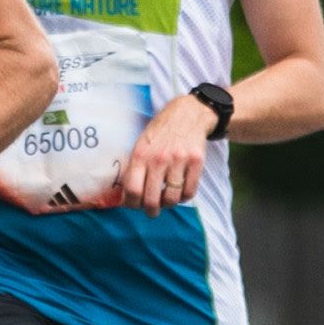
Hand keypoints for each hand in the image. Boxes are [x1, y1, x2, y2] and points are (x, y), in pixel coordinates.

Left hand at [120, 94, 219, 211]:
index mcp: (141, 155)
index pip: (132, 190)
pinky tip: (181, 191)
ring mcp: (179, 161)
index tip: (134, 205)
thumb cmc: (161, 132)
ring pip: (172, 199)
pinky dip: (184, 197)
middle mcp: (159, 159)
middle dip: (150, 211)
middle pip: (152, 200)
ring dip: (168, 204)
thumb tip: (126, 195)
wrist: (188, 113)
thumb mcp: (141, 144)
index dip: (131, 204)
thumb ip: (135, 167)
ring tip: (167, 200)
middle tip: (151, 211)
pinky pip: (190, 192)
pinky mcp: (196, 162)